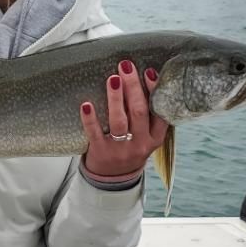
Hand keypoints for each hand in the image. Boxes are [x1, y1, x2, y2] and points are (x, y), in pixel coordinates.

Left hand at [80, 60, 167, 178]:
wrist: (113, 179)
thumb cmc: (130, 148)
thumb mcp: (146, 136)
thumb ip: (147, 115)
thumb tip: (142, 77)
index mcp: (155, 138)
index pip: (159, 112)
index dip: (155, 91)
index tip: (148, 71)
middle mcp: (140, 143)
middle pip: (139, 112)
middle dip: (133, 87)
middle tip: (126, 66)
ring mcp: (120, 149)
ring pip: (120, 121)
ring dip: (116, 98)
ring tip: (113, 79)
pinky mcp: (101, 152)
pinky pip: (95, 134)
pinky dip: (91, 119)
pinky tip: (86, 105)